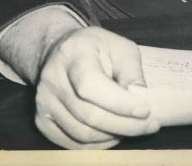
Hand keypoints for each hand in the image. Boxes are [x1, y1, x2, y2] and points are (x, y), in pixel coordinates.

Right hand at [32, 26, 160, 148]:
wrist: (59, 51)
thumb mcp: (119, 46)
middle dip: (124, 125)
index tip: (146, 110)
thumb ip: (131, 69)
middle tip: (149, 125)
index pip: (92, 86)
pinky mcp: (42, 120)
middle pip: (89, 115)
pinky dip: (97, 145)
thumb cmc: (96, 48)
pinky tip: (113, 134)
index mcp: (74, 54)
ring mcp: (44, 102)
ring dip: (112, 136)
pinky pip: (72, 144)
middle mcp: (53, 79)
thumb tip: (140, 97)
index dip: (119, 103)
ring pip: (81, 134)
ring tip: (133, 128)